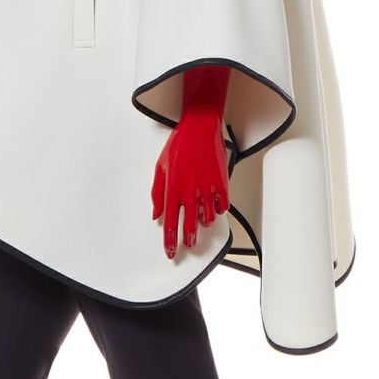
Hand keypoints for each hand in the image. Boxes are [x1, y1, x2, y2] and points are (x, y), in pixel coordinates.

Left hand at [150, 65, 230, 258]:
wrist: (199, 127)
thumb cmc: (179, 145)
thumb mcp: (160, 167)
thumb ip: (157, 193)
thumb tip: (156, 213)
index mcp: (172, 189)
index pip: (169, 223)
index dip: (169, 241)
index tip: (170, 251)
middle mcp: (190, 191)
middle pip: (190, 227)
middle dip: (188, 239)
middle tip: (188, 243)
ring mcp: (207, 188)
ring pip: (208, 219)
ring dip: (204, 224)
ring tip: (201, 221)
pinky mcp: (221, 182)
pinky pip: (222, 206)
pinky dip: (218, 210)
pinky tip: (214, 206)